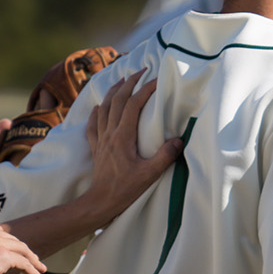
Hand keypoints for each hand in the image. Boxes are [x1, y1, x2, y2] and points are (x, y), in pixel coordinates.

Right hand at [0, 220, 46, 273]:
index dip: (8, 242)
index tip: (13, 249)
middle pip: (13, 240)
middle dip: (24, 250)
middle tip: (33, 259)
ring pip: (23, 251)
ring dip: (34, 261)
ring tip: (41, 269)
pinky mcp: (5, 256)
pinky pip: (25, 264)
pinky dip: (33, 271)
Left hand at [81, 72, 182, 227]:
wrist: (100, 202)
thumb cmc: (126, 189)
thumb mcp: (150, 174)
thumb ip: (165, 155)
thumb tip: (179, 139)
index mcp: (123, 137)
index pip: (133, 105)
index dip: (145, 90)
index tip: (157, 80)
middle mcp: (110, 134)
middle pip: (117, 101)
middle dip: (129, 83)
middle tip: (140, 71)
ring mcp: (100, 140)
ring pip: (104, 108)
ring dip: (113, 92)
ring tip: (122, 81)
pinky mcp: (96, 148)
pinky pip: (93, 125)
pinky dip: (96, 112)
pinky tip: (98, 107)